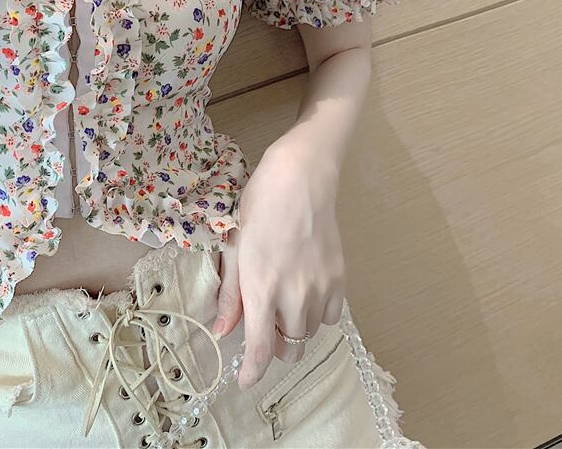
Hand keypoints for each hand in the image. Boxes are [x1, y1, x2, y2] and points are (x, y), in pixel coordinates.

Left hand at [211, 140, 346, 388]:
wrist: (300, 179)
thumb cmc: (259, 207)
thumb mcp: (234, 248)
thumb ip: (231, 294)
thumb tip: (222, 332)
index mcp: (261, 287)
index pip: (260, 349)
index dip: (252, 373)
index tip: (245, 382)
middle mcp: (293, 294)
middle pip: (288, 346)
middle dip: (274, 344)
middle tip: (264, 320)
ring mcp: (321, 287)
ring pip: (309, 332)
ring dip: (295, 328)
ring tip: (285, 300)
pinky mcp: (340, 278)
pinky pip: (331, 316)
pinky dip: (317, 314)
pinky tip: (307, 293)